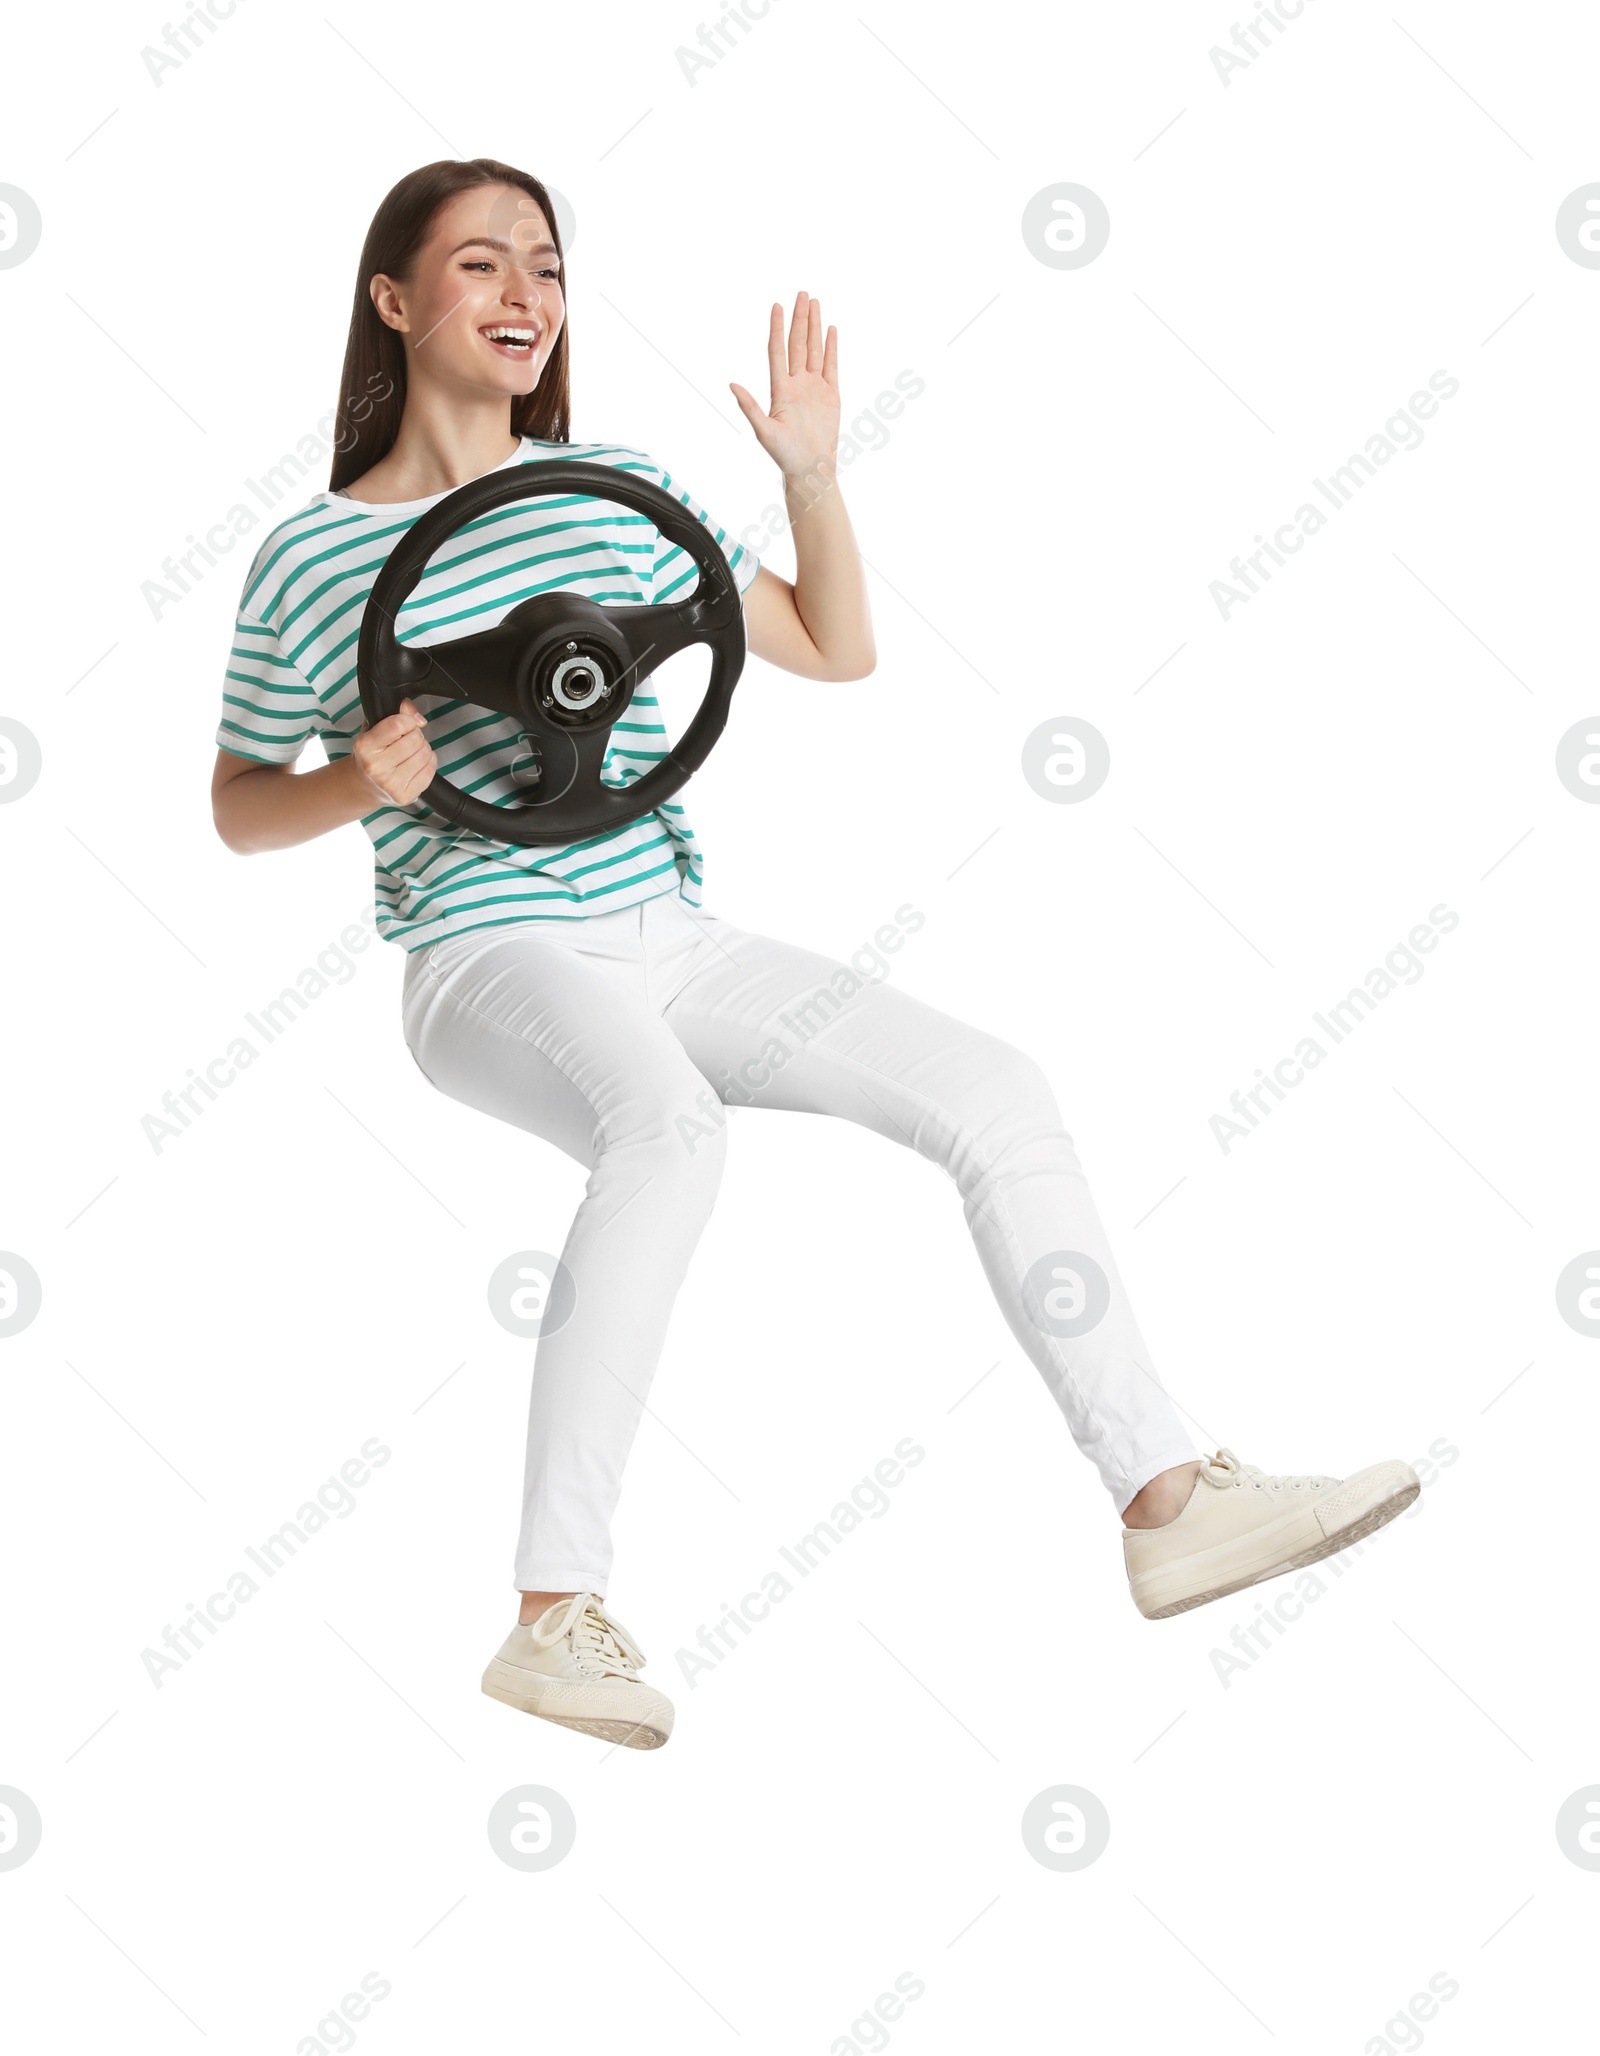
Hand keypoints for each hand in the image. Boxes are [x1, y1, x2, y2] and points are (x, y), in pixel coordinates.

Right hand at [351, 698, 435, 805]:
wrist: (365, 785)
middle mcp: (376, 767)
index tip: (405, 724)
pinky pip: (431, 770)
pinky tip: (416, 764)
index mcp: (365, 747)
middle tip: (407, 740)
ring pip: (426, 754)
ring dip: (423, 749)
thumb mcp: (375, 729)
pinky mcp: (405, 796)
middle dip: (416, 735)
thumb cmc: (372, 754)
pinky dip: (429, 762)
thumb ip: (395, 714)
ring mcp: (391, 784)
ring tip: (411, 752)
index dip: (408, 720)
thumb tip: (416, 714)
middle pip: (415, 739)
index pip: (398, 724)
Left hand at [729, 292, 840, 483]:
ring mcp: (814, 387)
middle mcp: (796, 383)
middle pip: (797, 343)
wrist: (810, 469)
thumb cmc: (785, 455)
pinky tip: (831, 329)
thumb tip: (732, 385)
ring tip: (814, 303)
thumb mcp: (764, 432)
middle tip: (802, 293)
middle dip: (800, 318)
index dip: (777, 328)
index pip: (777, 351)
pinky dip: (831, 347)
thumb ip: (750, 407)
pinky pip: (831, 365)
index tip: (777, 306)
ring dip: (814, 326)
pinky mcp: (830, 394)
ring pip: (814, 349)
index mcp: (780, 389)